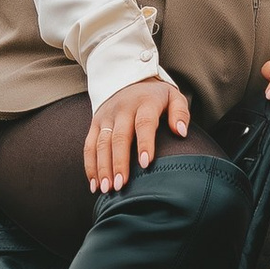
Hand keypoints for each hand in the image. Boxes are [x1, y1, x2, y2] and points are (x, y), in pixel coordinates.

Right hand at [85, 74, 187, 191]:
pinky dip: (90, 166)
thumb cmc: (156, 96)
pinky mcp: (95, 124)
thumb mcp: (173, 97)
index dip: (144, 143)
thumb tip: (181, 132)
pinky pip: (89, 146)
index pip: (144, 123)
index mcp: (144, 102)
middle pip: (119, 137)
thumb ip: (180, 113)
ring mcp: (106, 117)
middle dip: (119, 162)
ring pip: (101, 144)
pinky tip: (94, 184)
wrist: (128, 79)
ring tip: (106, 189)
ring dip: (102, 168)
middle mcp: (122, 109)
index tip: (146, 163)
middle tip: (121, 185)